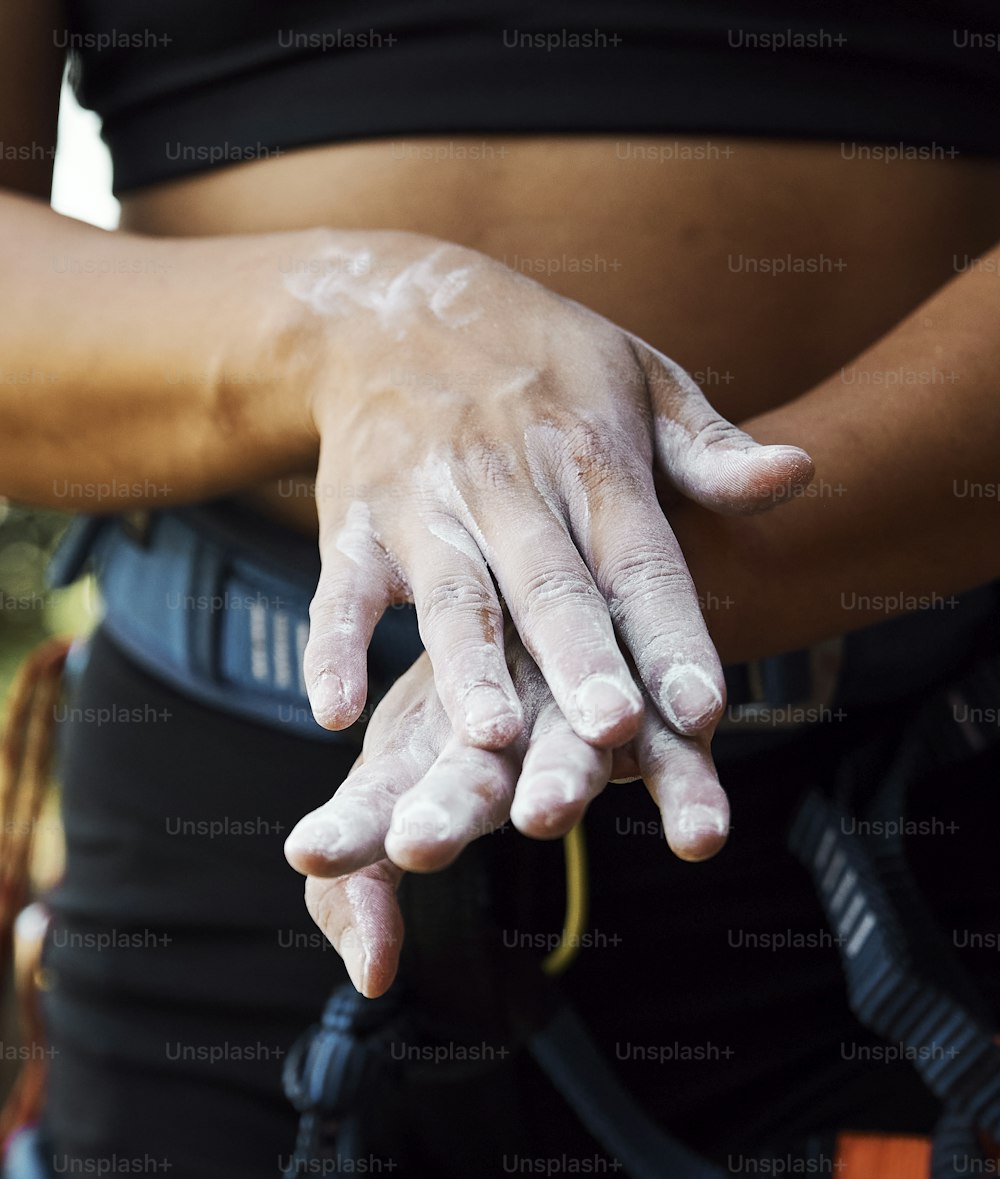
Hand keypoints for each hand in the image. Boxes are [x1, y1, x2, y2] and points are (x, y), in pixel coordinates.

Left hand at [284, 642, 727, 996]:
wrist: (564, 605)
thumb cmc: (461, 724)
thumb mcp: (403, 793)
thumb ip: (363, 891)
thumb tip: (371, 977)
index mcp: (422, 742)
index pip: (378, 792)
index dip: (350, 825)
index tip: (312, 854)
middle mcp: (495, 718)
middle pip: (467, 766)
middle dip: (444, 806)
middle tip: (416, 843)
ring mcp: (574, 709)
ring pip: (570, 744)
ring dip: (559, 777)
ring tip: (547, 813)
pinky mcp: (652, 715)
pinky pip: (677, 756)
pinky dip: (688, 792)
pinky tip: (699, 836)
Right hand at [295, 230, 811, 750]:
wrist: (391, 304)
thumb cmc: (537, 358)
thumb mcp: (638, 376)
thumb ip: (708, 448)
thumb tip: (797, 474)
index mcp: (593, 458)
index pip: (642, 559)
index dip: (672, 634)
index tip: (703, 709)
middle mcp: (510, 484)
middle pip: (552, 585)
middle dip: (581, 659)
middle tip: (612, 731)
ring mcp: (426, 504)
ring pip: (456, 598)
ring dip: (471, 669)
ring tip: (492, 739)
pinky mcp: (354, 522)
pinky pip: (342, 592)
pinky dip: (332, 649)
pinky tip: (335, 712)